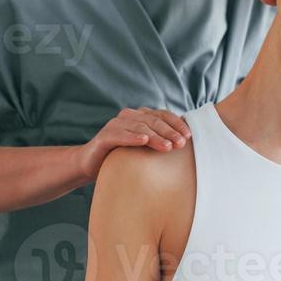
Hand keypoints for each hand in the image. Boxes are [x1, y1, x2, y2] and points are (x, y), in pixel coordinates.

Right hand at [74, 107, 191, 181]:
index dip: (176, 124)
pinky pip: (119, 135)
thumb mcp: (143, 149)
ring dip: (155, 136)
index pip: (162, 115)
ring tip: (167, 147)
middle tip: (181, 144)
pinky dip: (132, 137)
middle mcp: (128, 117)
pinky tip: (143, 141)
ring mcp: (115, 125)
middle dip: (169, 132)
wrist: (91, 164)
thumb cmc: (122, 157)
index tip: (189, 136)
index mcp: (140, 117)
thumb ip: (159, 142)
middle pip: (153, 121)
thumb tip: (186, 146)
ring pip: (139, 127)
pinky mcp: (104, 137)